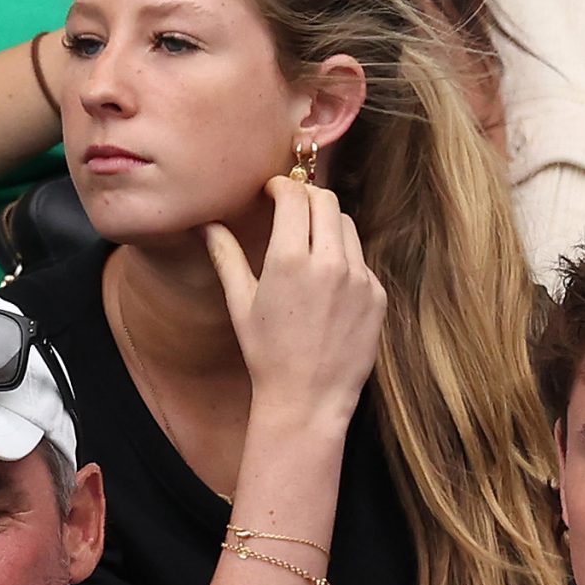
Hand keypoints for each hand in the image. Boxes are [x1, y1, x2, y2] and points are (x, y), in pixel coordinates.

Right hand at [205, 177, 385, 429]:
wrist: (309, 398)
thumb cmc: (267, 353)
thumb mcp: (241, 302)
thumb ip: (226, 255)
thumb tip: (206, 223)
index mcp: (290, 259)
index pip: (294, 195)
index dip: (282, 186)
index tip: (273, 191)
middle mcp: (330, 262)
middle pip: (326, 201)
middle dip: (307, 197)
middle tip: (292, 207)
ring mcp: (360, 278)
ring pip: (347, 226)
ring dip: (327, 223)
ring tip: (308, 240)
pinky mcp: (378, 295)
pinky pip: (361, 259)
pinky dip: (344, 256)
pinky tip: (327, 277)